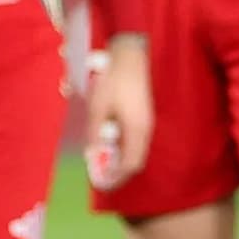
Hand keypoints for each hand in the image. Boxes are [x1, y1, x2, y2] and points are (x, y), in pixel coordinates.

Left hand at [84, 31, 153, 189]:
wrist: (131, 55)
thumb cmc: (114, 80)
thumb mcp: (98, 107)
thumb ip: (95, 133)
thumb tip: (92, 155)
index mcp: (137, 130)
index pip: (130, 164)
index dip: (116, 177)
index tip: (101, 183)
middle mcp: (145, 130)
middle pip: (135, 160)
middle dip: (117, 170)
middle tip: (99, 172)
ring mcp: (146, 123)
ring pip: (135, 150)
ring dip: (119, 157)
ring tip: (101, 157)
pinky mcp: (143, 116)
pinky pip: (135, 139)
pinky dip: (122, 146)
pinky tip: (109, 140)